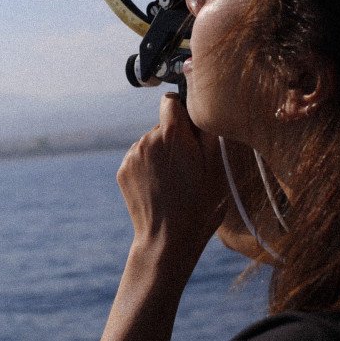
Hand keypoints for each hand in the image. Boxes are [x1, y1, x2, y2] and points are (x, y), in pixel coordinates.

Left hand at [117, 93, 226, 274]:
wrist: (167, 239)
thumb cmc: (199, 205)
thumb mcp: (217, 168)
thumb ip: (208, 132)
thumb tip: (202, 110)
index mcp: (172, 135)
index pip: (171, 101)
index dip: (184, 112)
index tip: (192, 130)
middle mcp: (147, 139)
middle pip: (163, 125)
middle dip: (175, 138)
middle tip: (189, 166)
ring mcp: (132, 156)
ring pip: (150, 142)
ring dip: (162, 153)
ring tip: (174, 181)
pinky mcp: (123, 171)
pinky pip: (139, 158)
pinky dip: (149, 167)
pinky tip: (160, 187)